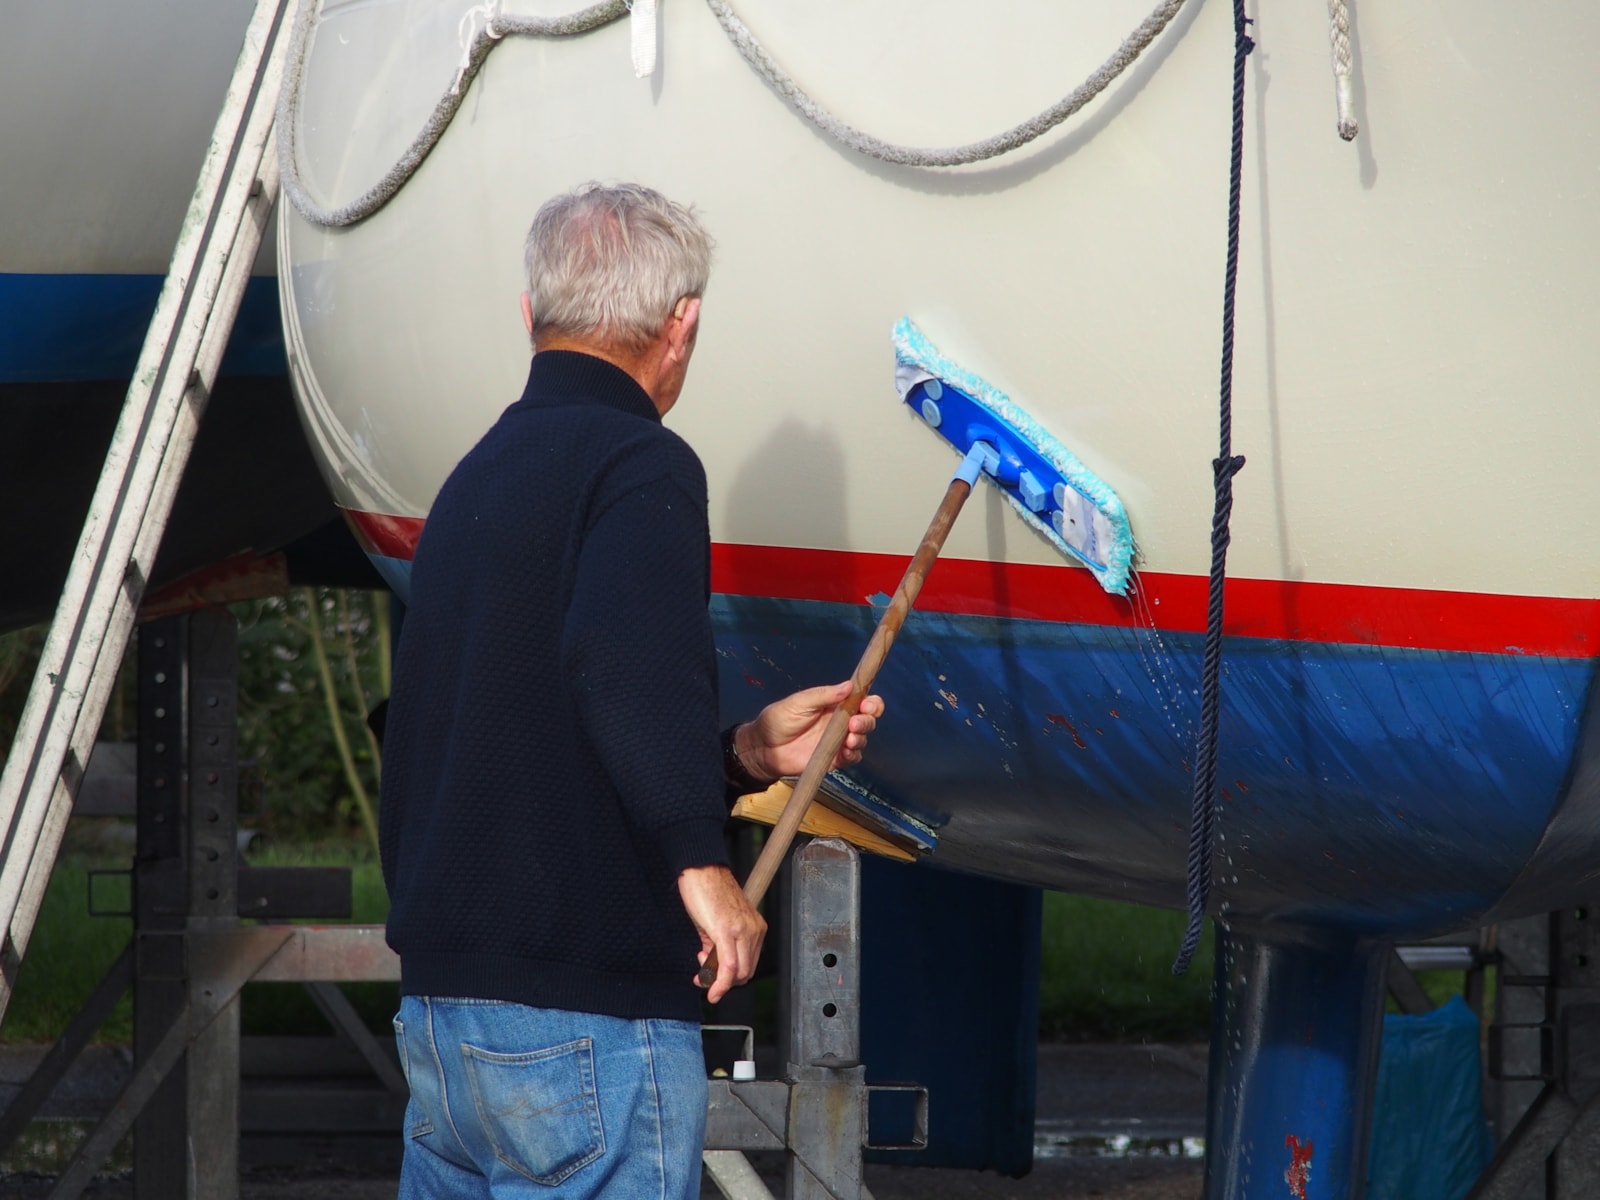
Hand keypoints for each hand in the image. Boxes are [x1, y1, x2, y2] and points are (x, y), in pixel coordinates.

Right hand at [678, 865, 766, 1002]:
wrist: (700, 869)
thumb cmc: (708, 891)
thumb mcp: (717, 924)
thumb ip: (718, 947)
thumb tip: (711, 968)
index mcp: (755, 927)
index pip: (749, 964)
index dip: (730, 978)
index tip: (712, 977)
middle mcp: (754, 930)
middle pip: (745, 973)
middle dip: (723, 982)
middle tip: (702, 974)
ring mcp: (742, 930)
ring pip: (738, 974)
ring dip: (717, 981)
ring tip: (699, 967)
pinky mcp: (726, 931)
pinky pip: (728, 967)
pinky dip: (720, 983)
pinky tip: (709, 987)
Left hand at [737, 680, 885, 781]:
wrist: (762, 747)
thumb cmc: (778, 720)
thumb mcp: (799, 702)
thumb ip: (824, 695)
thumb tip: (849, 685)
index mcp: (834, 704)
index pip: (861, 700)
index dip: (871, 702)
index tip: (867, 704)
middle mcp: (840, 722)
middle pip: (866, 720)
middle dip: (867, 720)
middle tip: (855, 722)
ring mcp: (837, 741)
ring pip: (861, 739)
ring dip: (860, 737)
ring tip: (849, 739)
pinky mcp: (833, 759)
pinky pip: (851, 758)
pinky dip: (853, 754)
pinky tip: (846, 751)